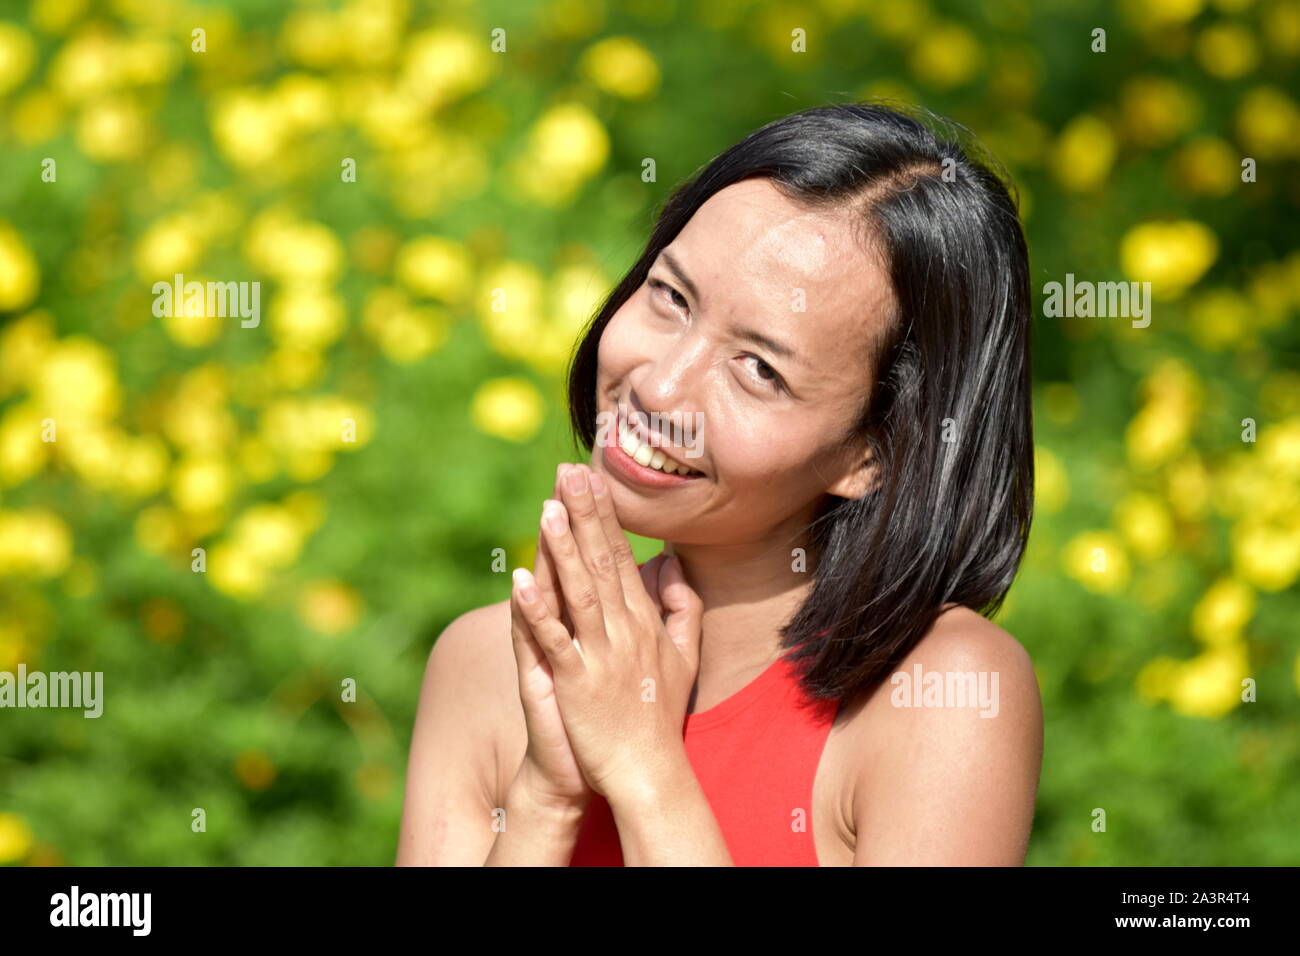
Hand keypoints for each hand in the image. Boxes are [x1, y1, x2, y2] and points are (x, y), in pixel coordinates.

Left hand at [510, 463, 703, 800]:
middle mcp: (624, 631)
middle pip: (600, 563)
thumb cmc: (659, 716)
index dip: (604, 517)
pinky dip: (537, 610)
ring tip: (547, 508)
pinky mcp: (576, 683)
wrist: (649, 773)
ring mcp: (600, 655)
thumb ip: (681, 607)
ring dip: (562, 549)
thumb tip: (672, 563)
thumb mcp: (683, 656)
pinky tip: (520, 581)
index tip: (591, 479)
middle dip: (584, 515)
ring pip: (579, 592)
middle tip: (568, 472)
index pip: (621, 558)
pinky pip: (555, 640)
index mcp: (642, 622)